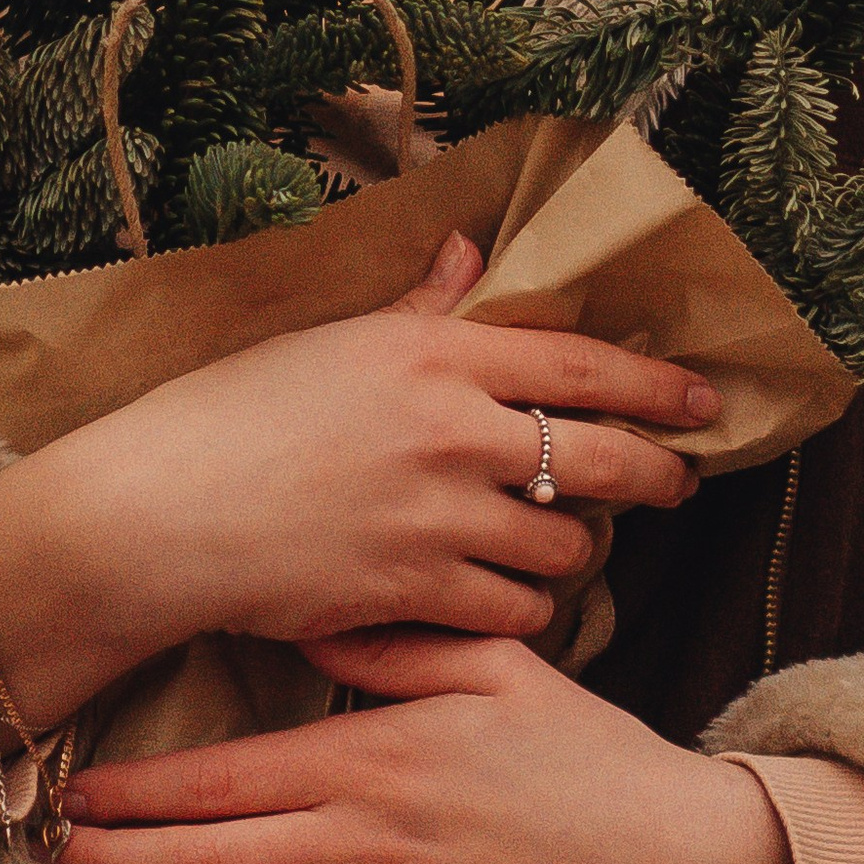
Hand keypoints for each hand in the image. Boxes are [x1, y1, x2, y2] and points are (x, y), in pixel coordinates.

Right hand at [0, 235, 713, 729]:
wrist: (160, 514)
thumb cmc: (232, 414)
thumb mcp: (331, 342)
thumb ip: (419, 308)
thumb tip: (471, 254)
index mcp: (436, 354)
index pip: (580, 362)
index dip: (655, 385)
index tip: (703, 399)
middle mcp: (454, 431)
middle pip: (601, 459)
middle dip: (656, 474)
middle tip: (676, 481)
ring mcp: (440, 517)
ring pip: (564, 547)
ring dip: (576, 550)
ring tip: (566, 543)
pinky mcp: (417, 592)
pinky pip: (514, 610)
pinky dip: (524, 607)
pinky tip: (510, 596)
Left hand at [51, 627, 795, 863]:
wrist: (671, 859)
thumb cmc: (584, 756)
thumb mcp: (498, 667)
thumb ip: (399, 643)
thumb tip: (315, 621)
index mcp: (372, 757)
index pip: (224, 777)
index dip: (138, 790)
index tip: (75, 792)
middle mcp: (363, 842)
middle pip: (207, 860)